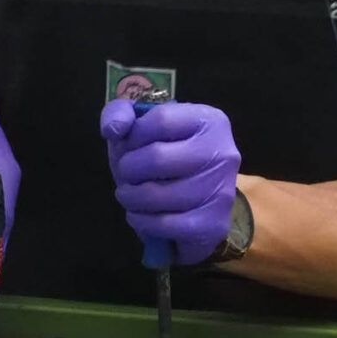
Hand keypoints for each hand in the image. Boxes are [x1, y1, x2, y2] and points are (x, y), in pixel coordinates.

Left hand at [98, 98, 240, 266]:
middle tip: (127, 174)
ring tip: (129, 194)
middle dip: (128, 168)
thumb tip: (114, 129)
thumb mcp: (141, 127)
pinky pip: (164, 224)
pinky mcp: (213, 224)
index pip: (161, 120)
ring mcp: (221, 191)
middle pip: (157, 158)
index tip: (130, 146)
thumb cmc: (166, 157)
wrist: (198, 201)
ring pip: (157, 195)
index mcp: (209, 121)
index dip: (134, 135)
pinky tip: (140, 215)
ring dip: (130, 197)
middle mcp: (222, 153)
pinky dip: (142, 221)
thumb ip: (120, 113)